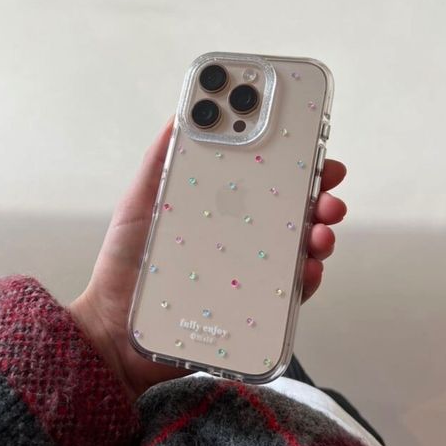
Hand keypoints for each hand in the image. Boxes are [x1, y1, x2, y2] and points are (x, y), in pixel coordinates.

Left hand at [70, 119, 346, 400]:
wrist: (116, 331)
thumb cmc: (127, 263)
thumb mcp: (139, 203)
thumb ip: (159, 161)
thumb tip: (180, 114)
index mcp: (224, 209)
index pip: (267, 179)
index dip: (295, 161)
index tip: (313, 143)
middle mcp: (244, 238)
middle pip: (294, 210)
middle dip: (320, 191)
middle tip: (329, 180)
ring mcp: (253, 272)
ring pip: (301, 247)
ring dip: (322, 232)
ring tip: (322, 228)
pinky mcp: (255, 308)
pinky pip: (292, 293)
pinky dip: (308, 278)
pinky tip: (308, 267)